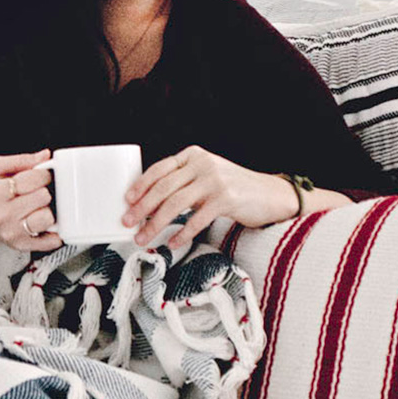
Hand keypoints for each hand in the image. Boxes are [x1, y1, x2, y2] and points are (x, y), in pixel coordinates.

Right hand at [0, 150, 61, 251]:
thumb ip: (21, 159)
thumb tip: (45, 156)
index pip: (30, 179)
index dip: (42, 173)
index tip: (41, 174)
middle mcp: (0, 215)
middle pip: (42, 197)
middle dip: (44, 190)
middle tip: (37, 190)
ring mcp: (11, 233)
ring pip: (47, 218)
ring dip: (47, 210)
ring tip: (38, 206)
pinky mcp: (21, 245)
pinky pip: (51, 241)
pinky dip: (54, 232)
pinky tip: (44, 223)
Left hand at [122, 145, 294, 248]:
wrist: (271, 195)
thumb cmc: (232, 188)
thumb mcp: (206, 175)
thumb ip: (183, 181)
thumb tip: (147, 202)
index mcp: (193, 155)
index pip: (160, 168)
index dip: (141, 185)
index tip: (127, 200)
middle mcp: (203, 164)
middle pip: (164, 187)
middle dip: (143, 207)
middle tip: (128, 222)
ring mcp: (215, 181)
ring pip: (176, 204)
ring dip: (156, 224)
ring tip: (143, 238)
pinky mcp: (226, 199)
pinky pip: (197, 219)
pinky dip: (182, 233)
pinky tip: (173, 243)